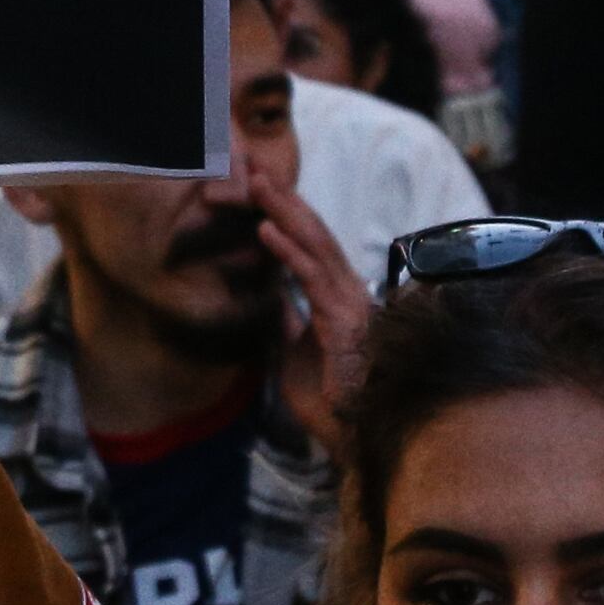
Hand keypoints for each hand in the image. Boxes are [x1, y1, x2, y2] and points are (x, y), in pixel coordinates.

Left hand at [248, 176, 372, 440]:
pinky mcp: (344, 322)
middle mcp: (347, 292)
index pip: (309, 246)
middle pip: (313, 234)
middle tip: (253, 167)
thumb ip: (287, 322)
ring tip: (255, 184)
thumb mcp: (294, 353)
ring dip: (283, 211)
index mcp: (336, 298)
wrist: (350, 437)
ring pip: (315, 245)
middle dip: (284, 199)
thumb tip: (273, 298)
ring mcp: (349, 304)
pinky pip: (312, 278)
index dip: (285, 214)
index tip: (257, 187)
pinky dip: (288, 250)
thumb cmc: (328, 401)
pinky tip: (266, 229)